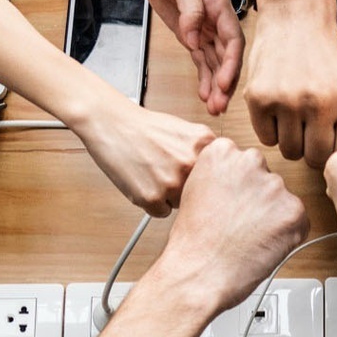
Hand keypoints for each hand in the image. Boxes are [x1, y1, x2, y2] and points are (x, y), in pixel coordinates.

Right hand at [70, 100, 214, 216]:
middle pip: (201, 193)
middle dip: (187, 187)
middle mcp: (191, 163)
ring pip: (182, 205)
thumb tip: (223, 177)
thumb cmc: (146, 128)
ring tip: (153, 173)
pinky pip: (161, 212)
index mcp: (206, 145)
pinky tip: (143, 182)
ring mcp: (172, 182)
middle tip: (167, 172)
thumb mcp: (187, 131)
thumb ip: (206, 153)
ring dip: (169, 196)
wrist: (112, 124)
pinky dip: (152, 203)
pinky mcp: (152, 198)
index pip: (218, 177)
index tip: (196, 177)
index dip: (204, 178)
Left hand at [141, 0, 242, 114]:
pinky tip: (205, 96)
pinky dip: (204, 78)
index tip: (224, 83)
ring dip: (216, 86)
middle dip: (226, 82)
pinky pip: (201, 60)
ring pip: (215, 62)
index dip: (231, 63)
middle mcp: (216, 19)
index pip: (233, 38)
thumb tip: (193, 38)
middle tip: (220, 105)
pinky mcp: (191, 35)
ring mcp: (204, 29)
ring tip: (214, 109)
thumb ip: (190, 8)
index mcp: (219, 4)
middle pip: (227, 56)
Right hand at [151, 138, 310, 313]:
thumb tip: (241, 181)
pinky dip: (286, 236)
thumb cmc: (193, 241)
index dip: (238, 188)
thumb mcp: (195, 190)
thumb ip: (221, 176)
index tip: (230, 202)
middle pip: (265, 178)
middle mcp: (250, 161)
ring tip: (247, 238)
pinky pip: (298, 221)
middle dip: (258, 199)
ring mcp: (274, 185)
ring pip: (282, 200)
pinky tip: (262, 246)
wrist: (199, 273)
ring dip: (272, 217)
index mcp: (222, 151)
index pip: (244, 161)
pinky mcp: (294, 210)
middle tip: (240, 223)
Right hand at [243, 0, 336, 167]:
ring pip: (289, 152)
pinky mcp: (260, 98)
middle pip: (316, 158)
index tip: (331, 140)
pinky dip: (271, 130)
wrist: (296, 18)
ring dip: (292, 141)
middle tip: (311, 133)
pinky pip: (266, 138)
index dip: (336, 149)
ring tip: (295, 120)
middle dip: (313, 150)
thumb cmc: (327, 55)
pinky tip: (278, 111)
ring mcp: (288, 101)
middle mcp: (320, 102)